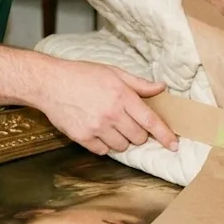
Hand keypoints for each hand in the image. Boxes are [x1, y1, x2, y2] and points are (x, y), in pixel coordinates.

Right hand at [32, 60, 179, 154]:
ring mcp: (96, 128)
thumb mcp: (113, 72)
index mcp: (122, 96)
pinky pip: (103, 151)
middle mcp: (111, 114)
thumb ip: (138, 84)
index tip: (174, 144)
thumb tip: (161, 87)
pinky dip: (104, 144)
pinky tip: (97, 130)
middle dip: (139, 133)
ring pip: (122, 146)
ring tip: (111, 125)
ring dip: (122, 140)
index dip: (165, 135)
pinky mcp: (82, 138)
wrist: (50, 83)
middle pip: (138, 137)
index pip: (151, 121)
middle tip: (128, 123)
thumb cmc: (81, 75)